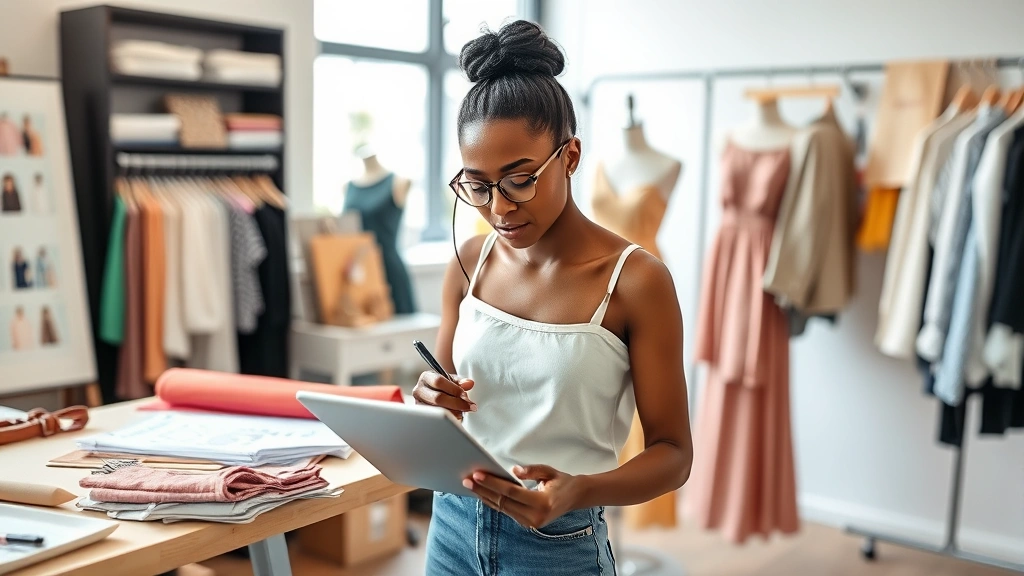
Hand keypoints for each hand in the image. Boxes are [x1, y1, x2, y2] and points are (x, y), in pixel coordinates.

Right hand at [412, 371, 476, 420]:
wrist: (434, 392)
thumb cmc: (443, 386)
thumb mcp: (451, 380)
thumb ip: (460, 381)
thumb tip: (469, 383)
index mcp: (426, 377)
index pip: (439, 381)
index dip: (453, 389)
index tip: (464, 395)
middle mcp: (419, 390)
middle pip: (438, 398)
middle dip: (456, 403)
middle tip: (468, 406)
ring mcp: (419, 404)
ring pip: (437, 410)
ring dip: (454, 412)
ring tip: (462, 411)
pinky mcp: (422, 415)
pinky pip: (436, 419)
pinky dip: (449, 418)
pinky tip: (456, 416)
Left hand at [463, 465, 584, 528]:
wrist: (575, 498)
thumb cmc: (562, 482)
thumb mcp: (550, 471)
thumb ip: (531, 470)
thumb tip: (512, 470)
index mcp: (542, 503)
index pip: (511, 492)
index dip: (492, 483)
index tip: (477, 475)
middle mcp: (535, 517)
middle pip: (502, 502)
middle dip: (483, 490)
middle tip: (467, 479)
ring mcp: (530, 523)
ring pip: (501, 508)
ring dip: (485, 496)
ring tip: (470, 485)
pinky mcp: (526, 523)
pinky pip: (506, 511)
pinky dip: (493, 501)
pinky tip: (482, 493)